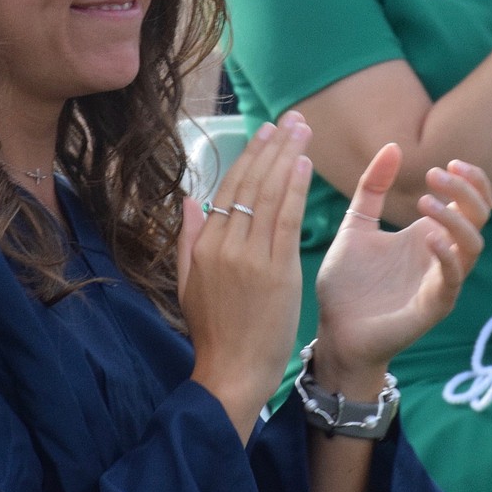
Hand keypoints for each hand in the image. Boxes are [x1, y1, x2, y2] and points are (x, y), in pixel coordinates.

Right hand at [178, 110, 312, 439]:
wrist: (231, 372)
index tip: (265, 131)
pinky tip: (304, 164)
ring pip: (269, 195)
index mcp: (205, 245)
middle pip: (251, 184)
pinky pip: (286, 221)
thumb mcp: (187, 282)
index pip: (230, 188)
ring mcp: (251, 257)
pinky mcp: (277, 272)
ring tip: (302, 131)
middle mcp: (226, 244)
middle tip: (290, 120)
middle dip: (273, 147)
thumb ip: (189, 237)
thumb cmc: (211, 330)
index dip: (249, 157)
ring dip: (288, 158)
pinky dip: (295, 189)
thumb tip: (191, 197)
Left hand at [313, 143, 490, 391]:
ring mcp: (439, 281)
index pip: (469, 203)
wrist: (332, 329)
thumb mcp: (356, 223)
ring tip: (426, 201)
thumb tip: (393, 146)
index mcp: (426, 235)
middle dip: (467, 192)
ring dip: (456, 219)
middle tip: (438, 173)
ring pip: (472, 246)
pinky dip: (447, 254)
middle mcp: (439, 256)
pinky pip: (452, 279)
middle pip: (479, 219)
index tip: (447, 161)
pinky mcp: (432, 307)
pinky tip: (429, 236)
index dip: (469, 180)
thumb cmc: (347, 282)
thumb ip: (372, 187)